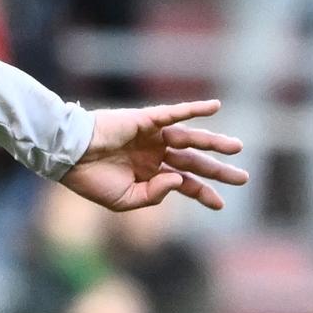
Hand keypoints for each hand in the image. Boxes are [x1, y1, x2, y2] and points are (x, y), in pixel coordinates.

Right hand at [61, 101, 245, 211]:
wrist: (69, 157)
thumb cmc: (90, 180)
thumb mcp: (125, 200)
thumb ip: (154, 195)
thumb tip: (179, 180)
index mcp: (149, 174)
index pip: (184, 184)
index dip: (202, 193)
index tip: (220, 205)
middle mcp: (154, 155)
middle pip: (194, 162)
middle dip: (218, 171)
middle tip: (243, 178)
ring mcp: (152, 137)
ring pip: (190, 139)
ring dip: (213, 142)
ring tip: (237, 148)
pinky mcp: (145, 121)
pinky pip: (174, 113)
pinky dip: (194, 109)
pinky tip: (215, 107)